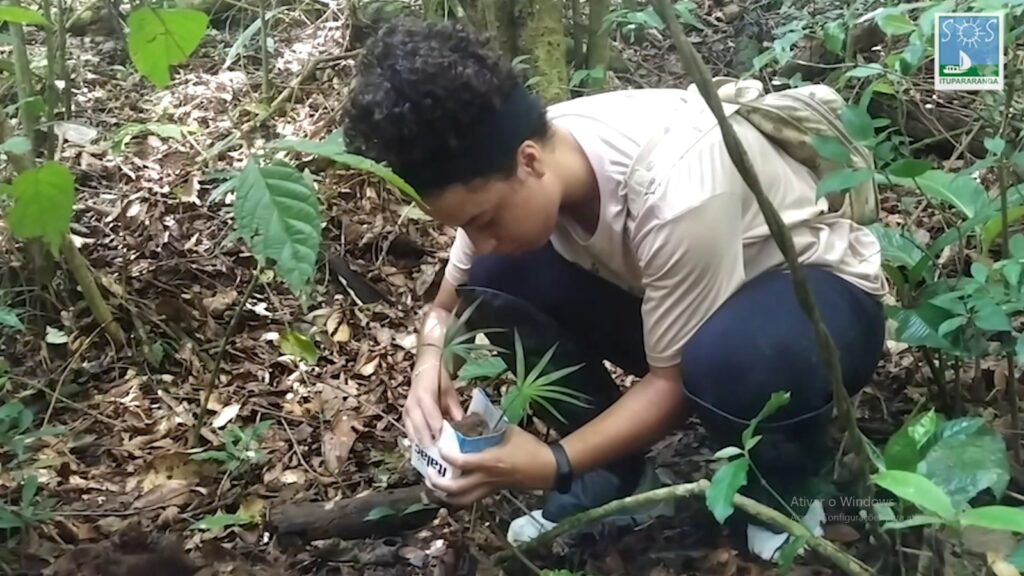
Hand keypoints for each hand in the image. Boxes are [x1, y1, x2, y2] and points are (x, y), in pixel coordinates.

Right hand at [403, 359, 463, 446]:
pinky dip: (416, 439)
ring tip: (433, 450)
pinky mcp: (405, 416)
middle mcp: (412, 403)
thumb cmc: (439, 380)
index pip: (429, 412)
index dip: (435, 424)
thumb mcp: (449, 390)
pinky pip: (408, 431)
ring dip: (422, 441)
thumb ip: (454, 406)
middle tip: (440, 449)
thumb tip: (460, 420)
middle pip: (418, 424)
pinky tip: (425, 446)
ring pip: (411, 430)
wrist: (424, 370)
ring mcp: (406, 410)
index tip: (444, 436)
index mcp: (424, 394)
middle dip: (429, 438)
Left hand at [427, 426, 555, 506]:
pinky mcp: (494, 492)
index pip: (461, 463)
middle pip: (456, 489)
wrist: (548, 468)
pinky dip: (460, 496)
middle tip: (429, 474)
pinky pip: (472, 498)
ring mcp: (490, 488)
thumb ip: (491, 429)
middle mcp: (487, 478)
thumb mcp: (510, 431)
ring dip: (446, 495)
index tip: (439, 447)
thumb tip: (476, 422)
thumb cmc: (530, 447)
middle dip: (439, 484)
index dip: (447, 456)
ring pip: (462, 500)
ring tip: (436, 486)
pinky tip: (453, 488)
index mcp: (490, 461)